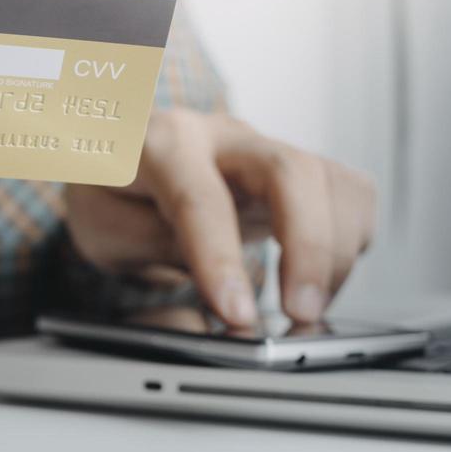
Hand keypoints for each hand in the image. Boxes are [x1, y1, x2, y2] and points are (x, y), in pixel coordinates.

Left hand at [63, 109, 375, 326]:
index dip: (221, 260)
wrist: (122, 151)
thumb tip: (217, 297)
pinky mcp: (297, 166)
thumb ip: (153, 250)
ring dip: (332, 254)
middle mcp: (223, 137)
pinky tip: (321, 274)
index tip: (237, 315)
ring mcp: (266, 147)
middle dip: (307, 248)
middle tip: (300, 313)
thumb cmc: (112, 188)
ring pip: (331, 182)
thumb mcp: (101, 225)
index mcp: (163, 144)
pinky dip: (350, 239)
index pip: (201, 199)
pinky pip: (349, 193)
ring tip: (306, 306)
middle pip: (291, 172)